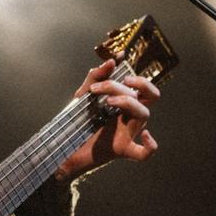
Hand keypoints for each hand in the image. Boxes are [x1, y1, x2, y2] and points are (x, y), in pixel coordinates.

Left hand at [57, 59, 159, 179]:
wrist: (64, 145)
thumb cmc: (79, 121)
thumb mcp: (84, 96)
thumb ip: (95, 77)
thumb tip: (111, 61)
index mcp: (125, 105)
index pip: (145, 90)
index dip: (140, 79)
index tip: (119, 73)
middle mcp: (130, 117)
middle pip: (148, 97)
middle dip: (137, 85)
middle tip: (118, 83)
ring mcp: (128, 133)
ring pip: (144, 114)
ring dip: (127, 101)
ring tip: (107, 101)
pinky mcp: (121, 149)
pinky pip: (143, 153)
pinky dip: (150, 146)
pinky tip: (145, 135)